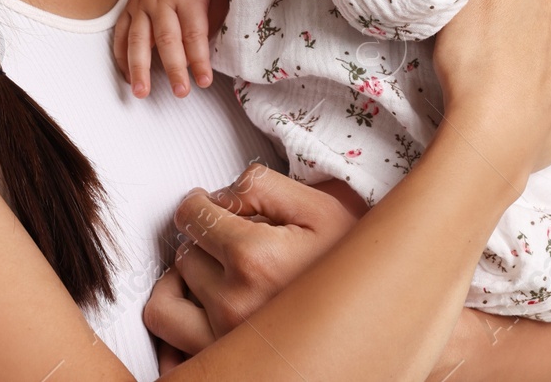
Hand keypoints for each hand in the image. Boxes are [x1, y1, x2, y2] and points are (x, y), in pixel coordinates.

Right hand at [111, 0, 228, 97]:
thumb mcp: (219, 0)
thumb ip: (208, 28)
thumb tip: (194, 62)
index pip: (194, 34)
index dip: (199, 60)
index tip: (204, 82)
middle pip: (166, 39)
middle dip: (173, 68)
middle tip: (180, 92)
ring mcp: (141, 2)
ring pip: (138, 39)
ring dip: (139, 68)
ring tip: (141, 91)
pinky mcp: (129, 7)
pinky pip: (121, 34)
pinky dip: (122, 57)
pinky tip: (127, 77)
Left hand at [142, 162, 357, 353]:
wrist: (381, 318)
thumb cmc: (355, 264)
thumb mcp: (321, 206)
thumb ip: (262, 186)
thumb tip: (219, 194)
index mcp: (255, 259)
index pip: (191, 214)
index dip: (203, 204)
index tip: (214, 209)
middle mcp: (234, 305)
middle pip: (184, 255)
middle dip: (203, 244)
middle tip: (231, 245)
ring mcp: (225, 341)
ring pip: (168, 300)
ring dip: (187, 283)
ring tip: (216, 276)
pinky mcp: (222, 364)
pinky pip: (170, 350)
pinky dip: (177, 329)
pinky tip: (199, 313)